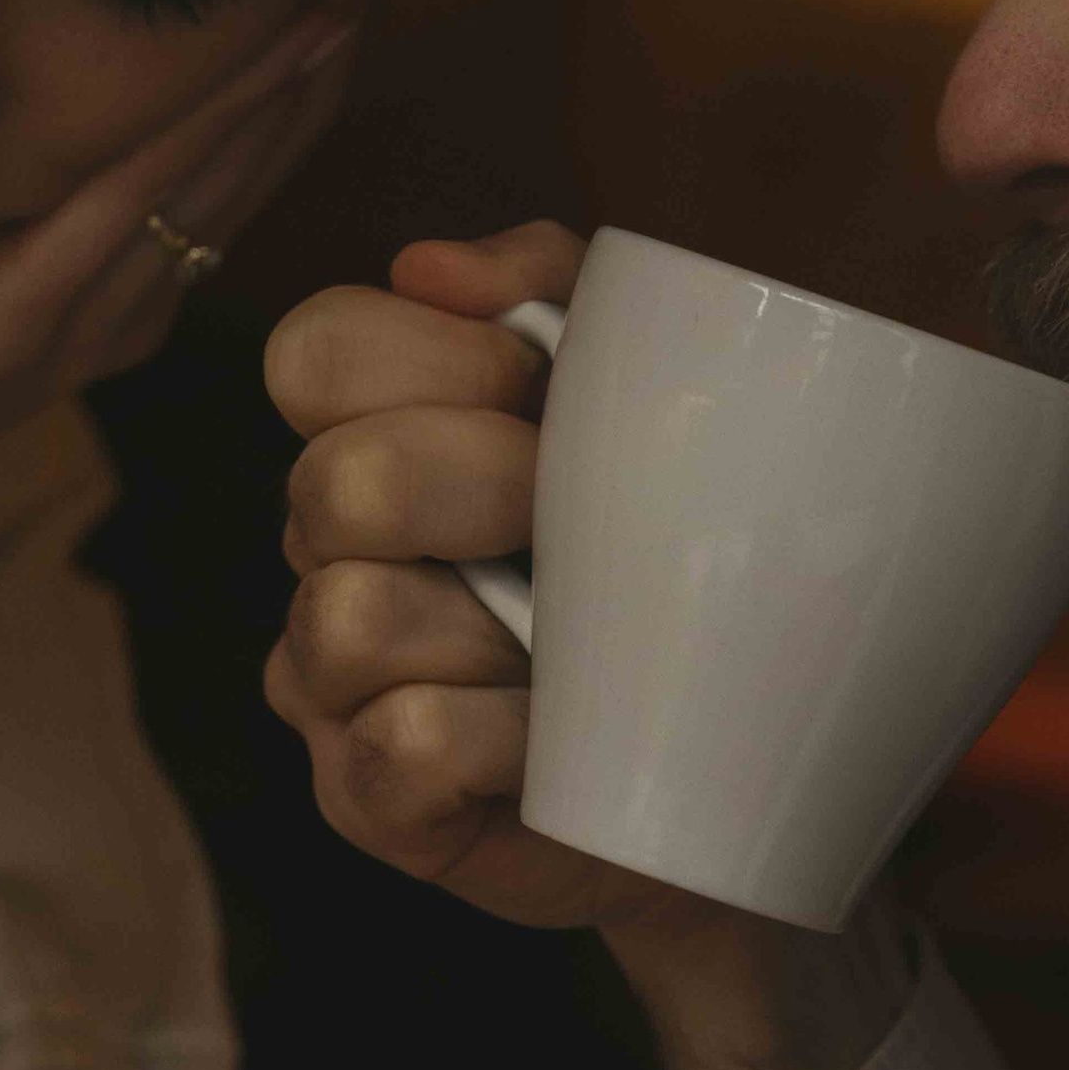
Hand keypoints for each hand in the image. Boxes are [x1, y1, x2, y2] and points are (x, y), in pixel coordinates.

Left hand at [0, 0, 407, 587]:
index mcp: (73, 298)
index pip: (213, 153)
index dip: (283, 40)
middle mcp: (99, 309)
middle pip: (252, 145)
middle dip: (327, 9)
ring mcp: (68, 319)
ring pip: (226, 162)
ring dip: (307, 43)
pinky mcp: (16, 318)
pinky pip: (143, 198)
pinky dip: (221, 111)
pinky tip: (287, 35)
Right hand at [264, 221, 920, 1069]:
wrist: (752, 767)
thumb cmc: (681, 571)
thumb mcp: (647, 395)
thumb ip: (555, 287)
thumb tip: (433, 266)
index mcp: (379, 433)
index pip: (317, 353)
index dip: (439, 361)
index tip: (548, 394)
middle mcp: (328, 550)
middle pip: (335, 481)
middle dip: (484, 491)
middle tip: (574, 535)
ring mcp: (330, 682)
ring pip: (351, 617)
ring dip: (496, 635)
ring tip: (576, 661)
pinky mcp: (365, 802)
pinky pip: (402, 745)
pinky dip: (504, 742)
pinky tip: (562, 747)